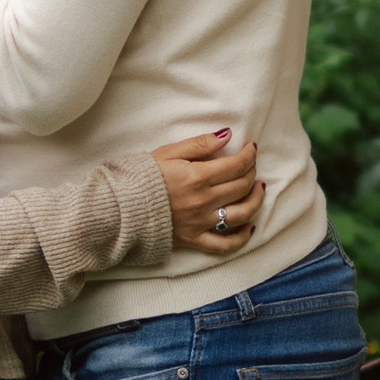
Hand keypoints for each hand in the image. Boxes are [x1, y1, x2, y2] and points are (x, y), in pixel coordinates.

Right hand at [154, 129, 263, 254]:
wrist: (121, 207)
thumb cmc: (142, 176)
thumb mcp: (169, 152)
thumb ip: (200, 144)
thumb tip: (227, 135)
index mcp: (198, 177)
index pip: (237, 165)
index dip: (249, 155)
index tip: (251, 148)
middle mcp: (204, 201)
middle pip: (242, 187)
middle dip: (252, 172)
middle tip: (250, 165)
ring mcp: (200, 222)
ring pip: (241, 214)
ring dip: (255, 200)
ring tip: (258, 190)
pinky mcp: (193, 239)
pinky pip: (224, 244)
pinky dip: (241, 238)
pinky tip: (249, 227)